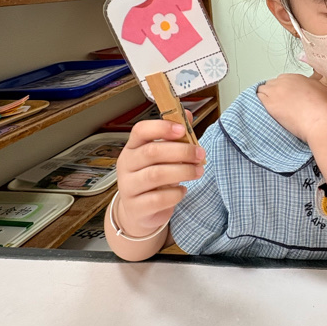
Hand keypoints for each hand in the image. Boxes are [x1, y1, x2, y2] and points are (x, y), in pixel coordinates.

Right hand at [114, 119, 205, 236]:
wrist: (140, 211)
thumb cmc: (154, 177)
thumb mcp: (163, 155)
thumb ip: (175, 136)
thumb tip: (187, 114)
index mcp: (133, 147)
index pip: (140, 130)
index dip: (161, 128)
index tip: (182, 130)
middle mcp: (126, 165)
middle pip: (151, 152)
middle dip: (181, 152)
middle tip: (200, 154)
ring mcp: (128, 186)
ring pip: (155, 175)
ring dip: (182, 171)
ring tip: (198, 171)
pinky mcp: (136, 207)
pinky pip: (158, 198)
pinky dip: (175, 193)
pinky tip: (182, 190)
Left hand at [257, 73, 326, 141]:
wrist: (321, 121)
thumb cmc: (325, 107)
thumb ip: (322, 75)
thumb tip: (318, 70)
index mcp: (296, 76)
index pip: (283, 80)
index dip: (286, 91)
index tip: (290, 100)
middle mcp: (284, 81)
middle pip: (273, 84)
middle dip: (276, 94)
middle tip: (283, 106)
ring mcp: (275, 91)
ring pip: (263, 90)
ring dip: (267, 98)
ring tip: (275, 109)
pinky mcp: (269, 103)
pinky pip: (258, 98)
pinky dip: (260, 103)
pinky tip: (267, 110)